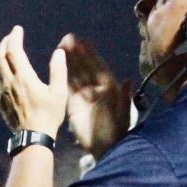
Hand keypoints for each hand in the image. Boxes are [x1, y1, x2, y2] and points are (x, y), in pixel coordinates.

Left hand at [0, 25, 67, 137]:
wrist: (33, 137)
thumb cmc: (49, 115)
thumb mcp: (59, 93)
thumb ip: (58, 70)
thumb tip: (58, 52)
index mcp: (24, 77)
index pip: (14, 50)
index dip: (14, 37)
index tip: (18, 29)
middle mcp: (10, 82)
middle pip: (1, 55)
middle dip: (5, 42)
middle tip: (11, 36)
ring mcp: (2, 91)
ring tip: (4, 48)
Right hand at [59, 34, 132, 158]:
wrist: (105, 148)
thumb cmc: (116, 132)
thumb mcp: (123, 115)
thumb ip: (125, 98)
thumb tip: (130, 80)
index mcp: (109, 88)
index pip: (98, 67)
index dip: (90, 54)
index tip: (83, 41)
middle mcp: (96, 88)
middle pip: (84, 67)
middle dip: (76, 53)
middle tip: (67, 38)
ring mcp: (84, 95)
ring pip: (75, 74)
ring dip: (68, 60)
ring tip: (60, 46)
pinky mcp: (73, 104)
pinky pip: (67, 87)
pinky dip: (62, 75)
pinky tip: (57, 64)